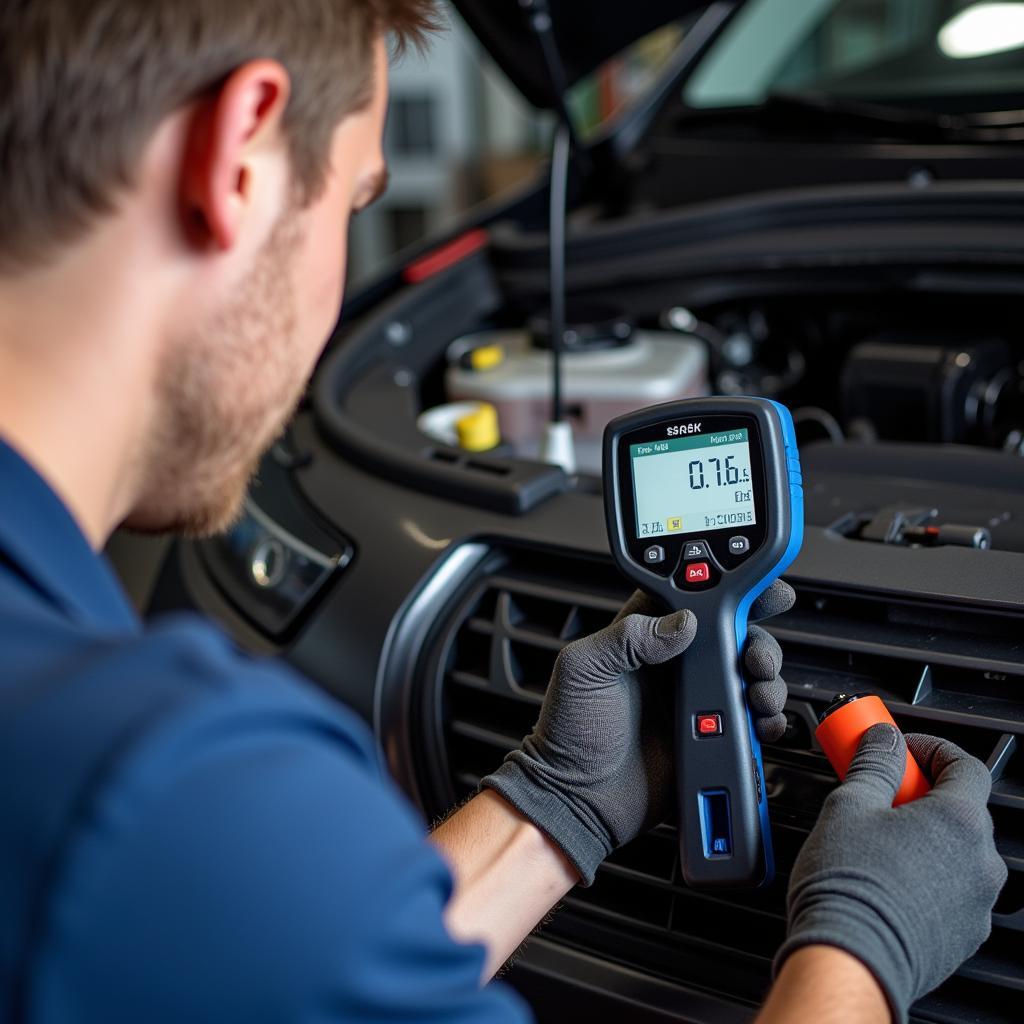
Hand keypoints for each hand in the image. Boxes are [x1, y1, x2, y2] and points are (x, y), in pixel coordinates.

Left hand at [481, 580, 794, 883]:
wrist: (579, 800)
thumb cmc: (567, 734)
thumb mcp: (584, 671)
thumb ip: (627, 636)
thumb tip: (681, 622)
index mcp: (642, 637)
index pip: (689, 597)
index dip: (723, 588)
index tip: (753, 587)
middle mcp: (674, 664)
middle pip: (732, 633)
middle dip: (755, 636)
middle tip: (754, 654)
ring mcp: (697, 700)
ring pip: (748, 673)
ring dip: (765, 676)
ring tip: (756, 689)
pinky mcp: (713, 736)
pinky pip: (752, 720)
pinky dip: (767, 717)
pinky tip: (760, 721)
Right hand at [776, 725, 1007, 1022]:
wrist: (851, 959)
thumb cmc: (850, 886)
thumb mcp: (849, 805)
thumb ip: (874, 764)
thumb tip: (883, 740)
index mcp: (959, 822)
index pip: (966, 765)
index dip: (932, 748)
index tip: (901, 749)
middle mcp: (981, 862)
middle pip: (962, 809)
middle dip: (921, 792)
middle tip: (880, 791)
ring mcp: (977, 902)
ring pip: (957, 852)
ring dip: (925, 836)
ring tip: (877, 839)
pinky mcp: (963, 934)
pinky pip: (952, 889)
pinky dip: (926, 874)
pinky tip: (886, 876)